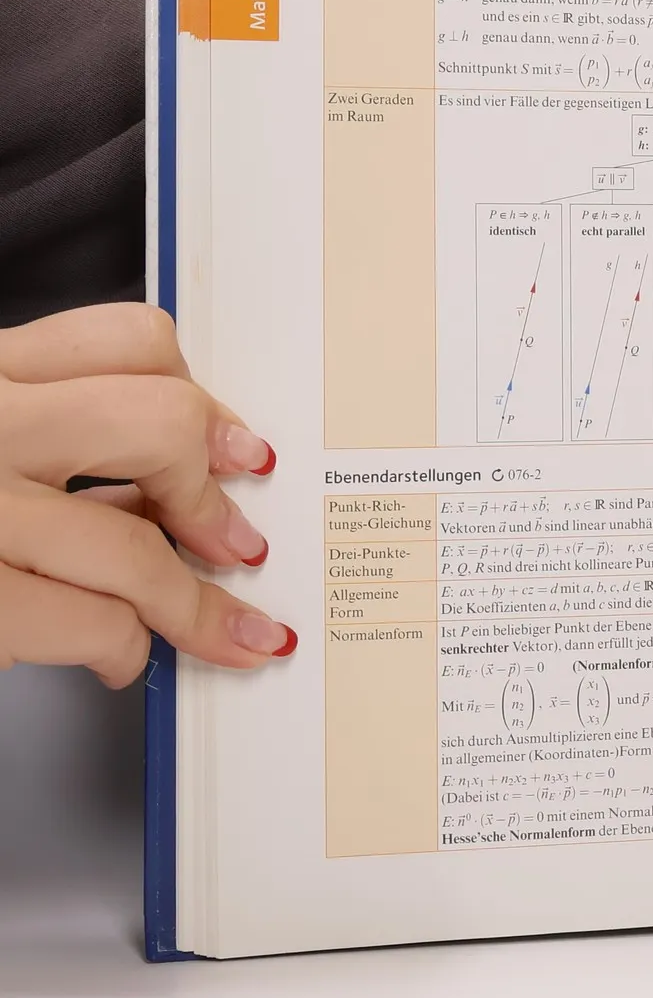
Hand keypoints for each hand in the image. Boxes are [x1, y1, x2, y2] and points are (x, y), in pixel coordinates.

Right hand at [0, 304, 294, 685]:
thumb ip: (64, 444)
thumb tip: (182, 486)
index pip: (130, 343)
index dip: (203, 400)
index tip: (241, 449)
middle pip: (157, 424)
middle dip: (212, 496)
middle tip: (243, 542)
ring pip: (135, 544)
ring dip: (197, 605)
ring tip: (227, 630)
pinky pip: (95, 620)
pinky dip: (125, 647)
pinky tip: (121, 654)